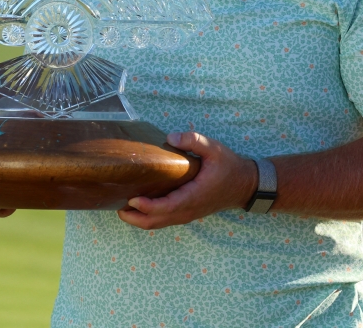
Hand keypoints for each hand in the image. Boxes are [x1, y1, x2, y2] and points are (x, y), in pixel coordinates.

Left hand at [117, 131, 257, 229]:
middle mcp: (187, 211)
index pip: (164, 208)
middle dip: (134, 218)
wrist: (245, 185)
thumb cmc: (229, 166)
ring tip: (122, 207)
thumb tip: (170, 137)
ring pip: (158, 224)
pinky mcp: (187, 213)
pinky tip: (140, 206)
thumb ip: (193, 141)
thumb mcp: (214, 149)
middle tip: (117, 205)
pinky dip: (149, 217)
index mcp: (193, 197)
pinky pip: (164, 220)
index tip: (130, 198)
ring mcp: (187, 215)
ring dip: (139, 219)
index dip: (145, 206)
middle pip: (155, 222)